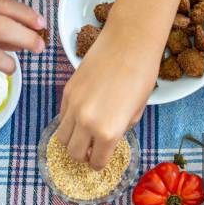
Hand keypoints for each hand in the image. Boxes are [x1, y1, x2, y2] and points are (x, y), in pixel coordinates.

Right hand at [56, 23, 158, 169]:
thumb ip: (120, 129)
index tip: (103, 157)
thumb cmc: (142, 75)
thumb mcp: (137, 111)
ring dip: (73, 140)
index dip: (101, 162)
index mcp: (109, 132)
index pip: (97, 162)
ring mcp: (73, 106)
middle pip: (74, 153)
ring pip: (62, 137)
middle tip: (93, 148)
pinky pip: (62, 116)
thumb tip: (108, 137)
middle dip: (83, 155)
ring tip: (85, 133)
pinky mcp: (67, 91)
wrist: (129, 42)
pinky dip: (69, 121)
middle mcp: (87, 123)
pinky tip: (83, 114)